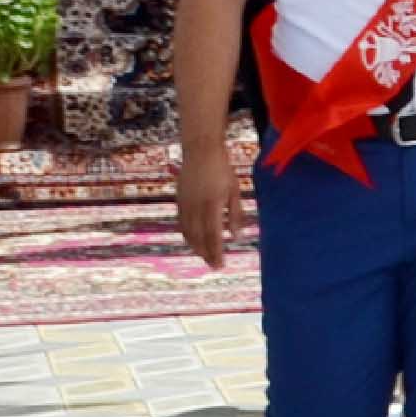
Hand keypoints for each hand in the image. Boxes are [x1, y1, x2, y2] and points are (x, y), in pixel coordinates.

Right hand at [177, 133, 238, 266]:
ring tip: (205, 257)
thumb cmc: (222, 169)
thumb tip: (236, 237)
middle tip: (214, 266)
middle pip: (199, 237)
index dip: (216, 252)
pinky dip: (187, 235)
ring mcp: (185, 204)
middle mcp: (196, 207)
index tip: (221, 265)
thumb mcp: (234, 190)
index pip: (214, 235)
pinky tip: (193, 242)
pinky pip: (182, 223)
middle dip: (206, 254)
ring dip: (196, 247)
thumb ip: (235, 214)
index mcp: (212, 204)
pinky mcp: (179, 200)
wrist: (200, 150)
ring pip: (188, 232)